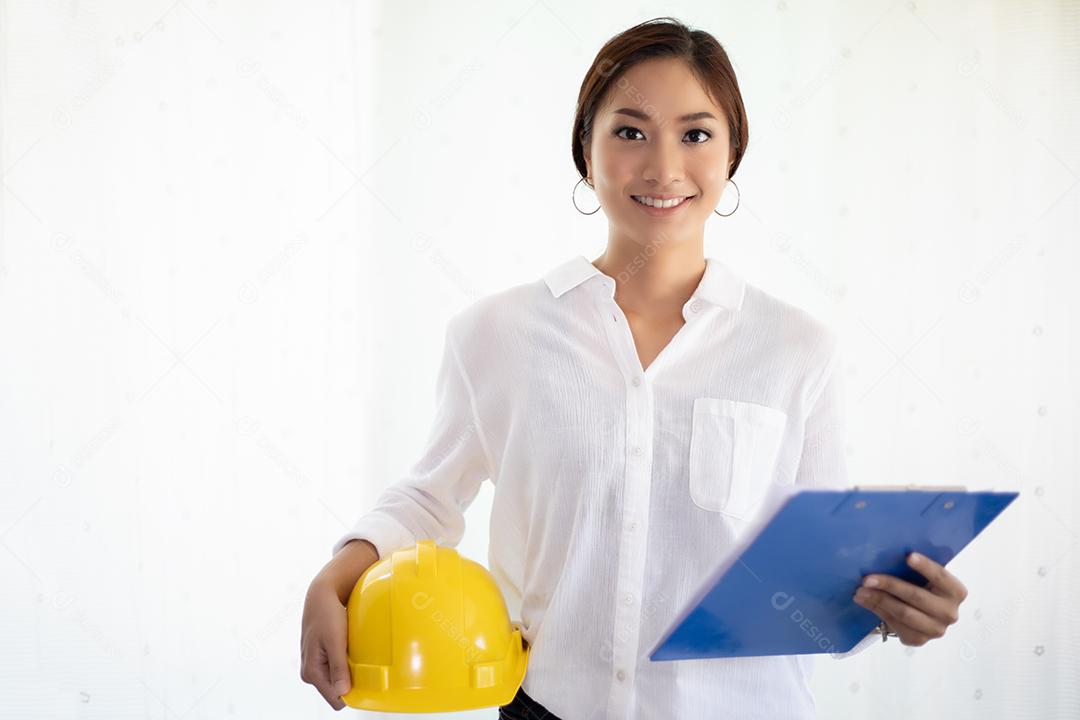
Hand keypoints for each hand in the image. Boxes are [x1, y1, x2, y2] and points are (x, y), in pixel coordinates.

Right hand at [300, 579, 352, 709]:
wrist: (321, 595)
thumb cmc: (327, 614)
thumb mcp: (335, 641)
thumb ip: (338, 668)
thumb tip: (342, 693)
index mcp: (311, 672)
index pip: (335, 698)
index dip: (351, 693)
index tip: (365, 681)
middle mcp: (310, 672)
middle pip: (337, 690)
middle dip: (350, 681)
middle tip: (361, 662)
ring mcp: (315, 665)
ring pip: (338, 679)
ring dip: (349, 671)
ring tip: (356, 653)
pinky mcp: (321, 658)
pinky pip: (337, 669)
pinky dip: (346, 662)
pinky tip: (351, 649)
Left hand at [852, 551, 967, 646]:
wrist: (921, 615)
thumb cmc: (922, 587)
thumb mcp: (926, 578)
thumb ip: (917, 568)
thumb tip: (888, 554)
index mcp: (956, 592)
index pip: (941, 577)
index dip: (925, 567)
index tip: (908, 556)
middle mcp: (949, 613)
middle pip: (916, 596)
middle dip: (889, 585)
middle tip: (867, 578)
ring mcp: (935, 630)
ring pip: (903, 612)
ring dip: (878, 600)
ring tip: (860, 591)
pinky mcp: (918, 640)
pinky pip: (894, 624)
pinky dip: (877, 610)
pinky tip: (865, 601)